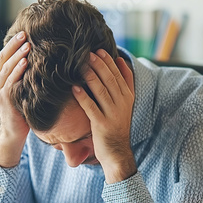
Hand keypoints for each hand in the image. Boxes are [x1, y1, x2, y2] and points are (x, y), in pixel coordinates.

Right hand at [0, 31, 30, 166]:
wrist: (14, 132)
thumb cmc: (22, 111)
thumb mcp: (22, 91)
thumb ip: (25, 78)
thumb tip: (40, 61)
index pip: (3, 57)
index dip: (12, 44)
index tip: (23, 33)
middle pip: (3, 59)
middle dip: (14, 45)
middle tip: (25, 34)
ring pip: (6, 68)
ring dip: (17, 55)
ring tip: (27, 45)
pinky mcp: (4, 99)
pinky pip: (11, 82)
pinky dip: (18, 71)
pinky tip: (26, 63)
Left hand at [72, 49, 135, 182]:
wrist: (117, 151)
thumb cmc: (116, 125)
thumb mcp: (125, 103)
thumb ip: (124, 82)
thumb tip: (120, 60)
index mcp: (128, 97)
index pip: (119, 74)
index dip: (109, 62)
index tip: (99, 50)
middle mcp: (122, 103)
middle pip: (110, 80)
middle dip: (99, 65)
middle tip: (87, 53)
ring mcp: (112, 114)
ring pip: (101, 90)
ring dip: (91, 76)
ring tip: (81, 65)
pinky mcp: (101, 124)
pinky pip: (91, 107)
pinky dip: (83, 96)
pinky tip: (74, 87)